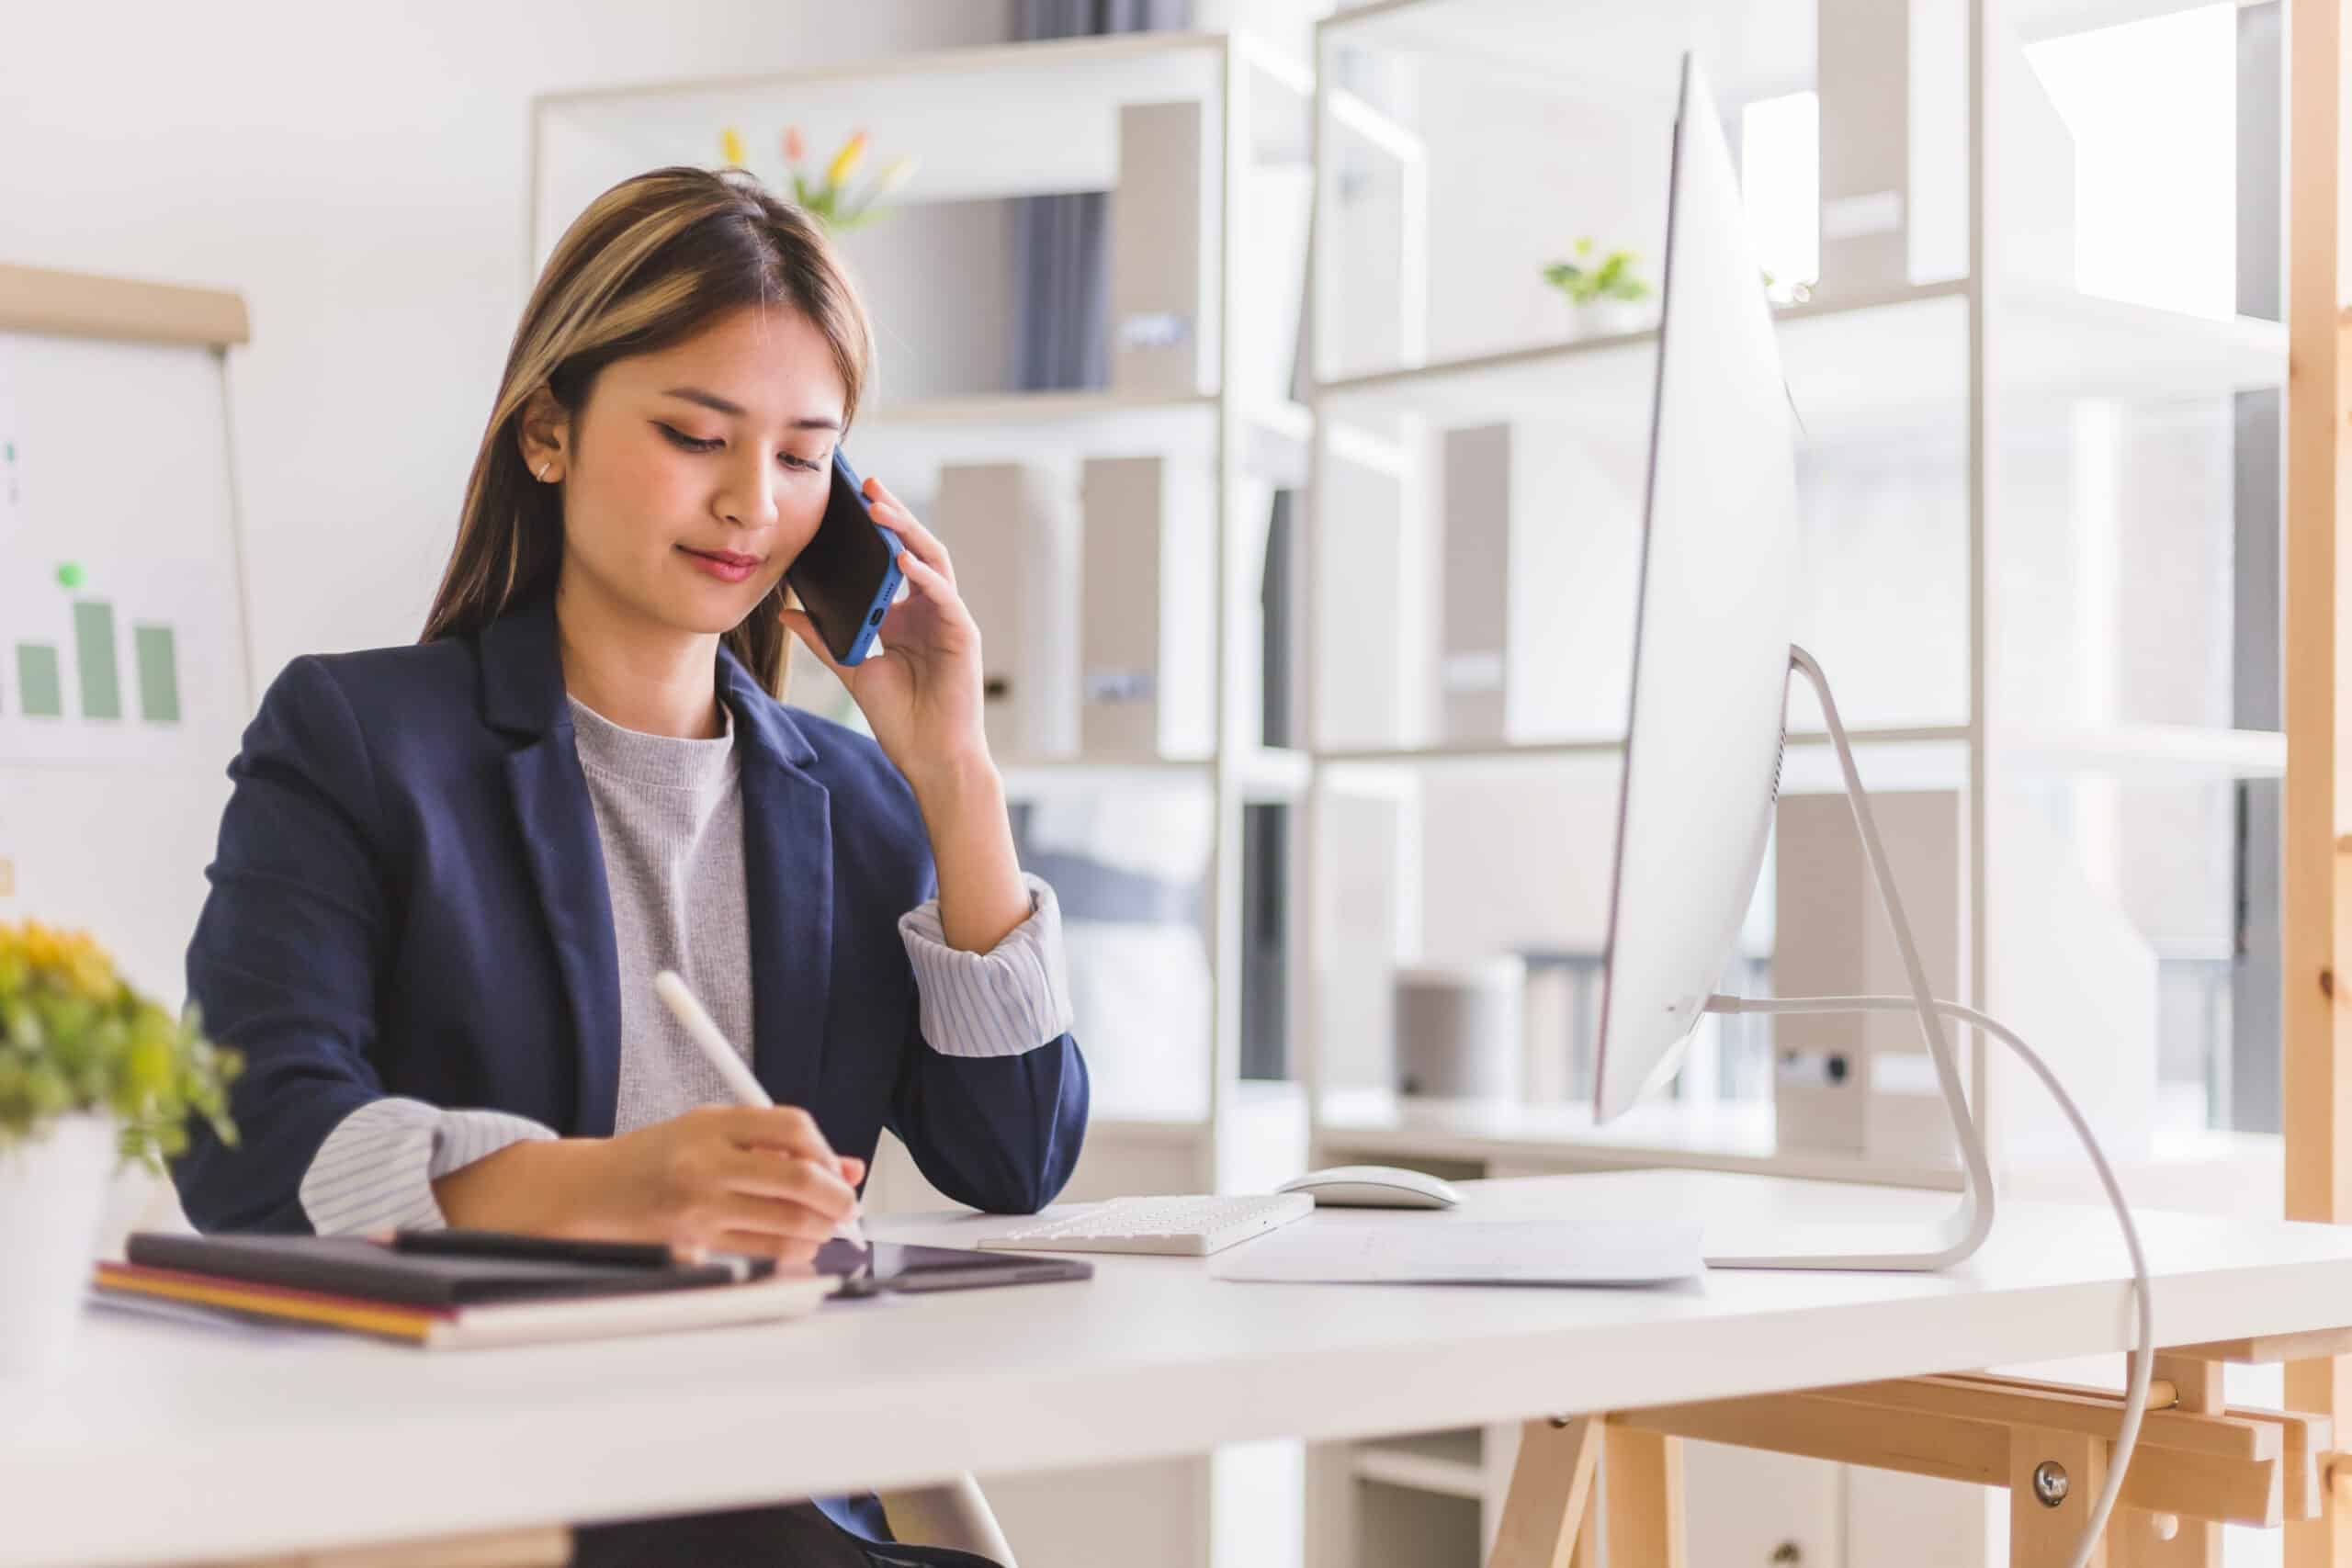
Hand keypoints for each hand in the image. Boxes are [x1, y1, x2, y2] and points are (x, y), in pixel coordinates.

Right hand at [432, 1104, 867, 1265]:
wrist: (593, 1192)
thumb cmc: (659, 1156)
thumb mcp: (715, 1130)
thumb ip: (778, 1143)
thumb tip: (846, 1167)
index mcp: (712, 1124)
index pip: (793, 1128)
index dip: (826, 1151)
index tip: (834, 1167)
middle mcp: (706, 1164)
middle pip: (800, 1180)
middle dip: (838, 1198)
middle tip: (846, 1204)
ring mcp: (700, 1209)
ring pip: (790, 1225)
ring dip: (821, 1228)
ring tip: (822, 1223)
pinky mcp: (697, 1246)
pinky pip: (765, 1253)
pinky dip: (793, 1250)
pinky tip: (793, 1241)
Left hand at [780, 475, 988, 791]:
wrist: (931, 758)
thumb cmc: (901, 719)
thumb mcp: (851, 670)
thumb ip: (823, 639)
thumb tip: (787, 612)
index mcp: (906, 615)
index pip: (891, 560)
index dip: (874, 530)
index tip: (847, 502)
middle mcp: (929, 610)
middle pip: (914, 548)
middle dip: (892, 515)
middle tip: (866, 485)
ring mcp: (948, 619)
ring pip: (933, 561)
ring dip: (908, 532)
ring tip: (881, 508)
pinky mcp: (962, 635)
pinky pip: (943, 595)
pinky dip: (923, 575)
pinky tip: (902, 559)